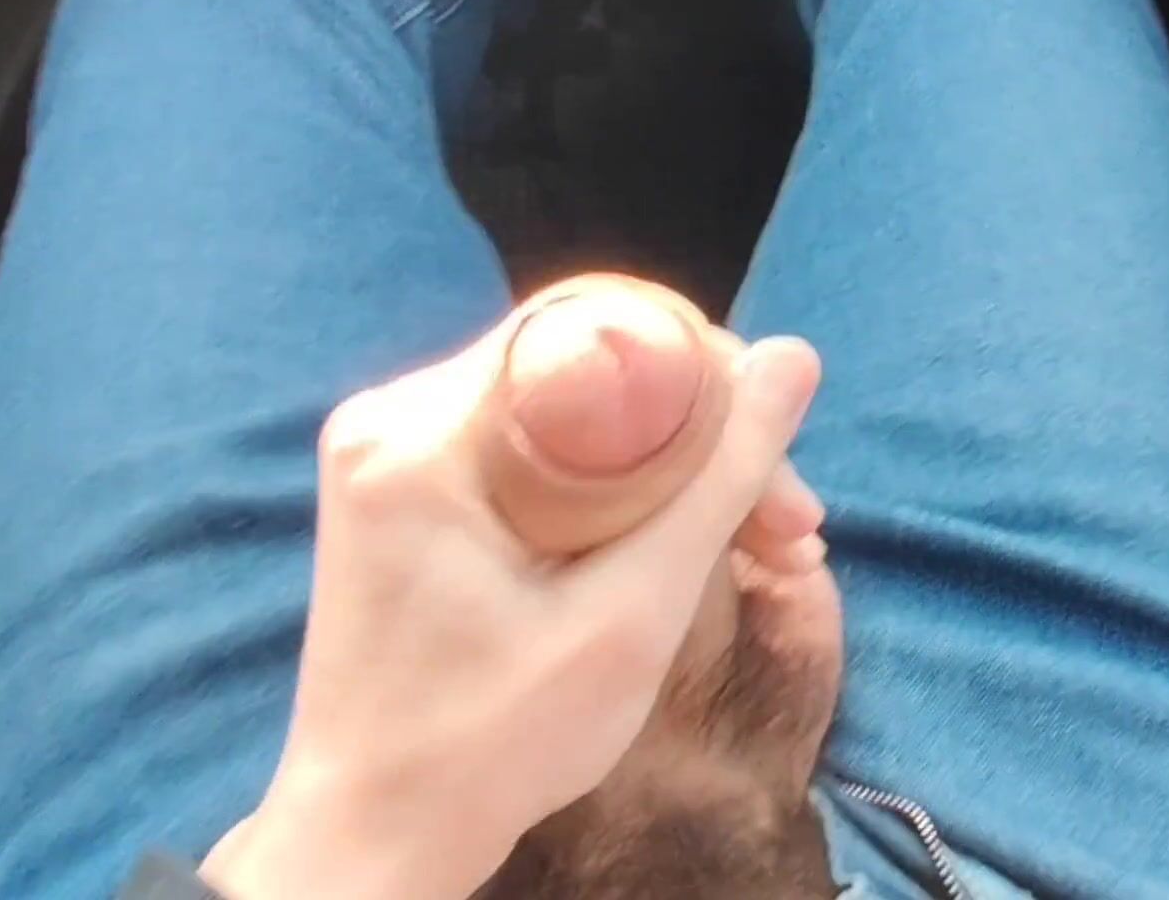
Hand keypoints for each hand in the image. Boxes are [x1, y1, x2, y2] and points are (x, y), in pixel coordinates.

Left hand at [200, 276, 822, 899]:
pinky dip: (616, 496)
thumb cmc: (490, 749)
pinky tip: (682, 552)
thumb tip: (795, 358)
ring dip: (672, 472)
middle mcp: (390, 424)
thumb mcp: (629, 617)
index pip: (589, 331)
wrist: (374, 837)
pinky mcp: (406, 500)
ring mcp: (392, 460)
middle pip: (586, 370)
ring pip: (571, 415)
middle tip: (789, 527)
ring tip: (763, 550)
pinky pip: (536, 457)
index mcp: (419, 439)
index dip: (708, 377)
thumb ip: (716, 484)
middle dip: (704, 436)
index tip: (775, 467)